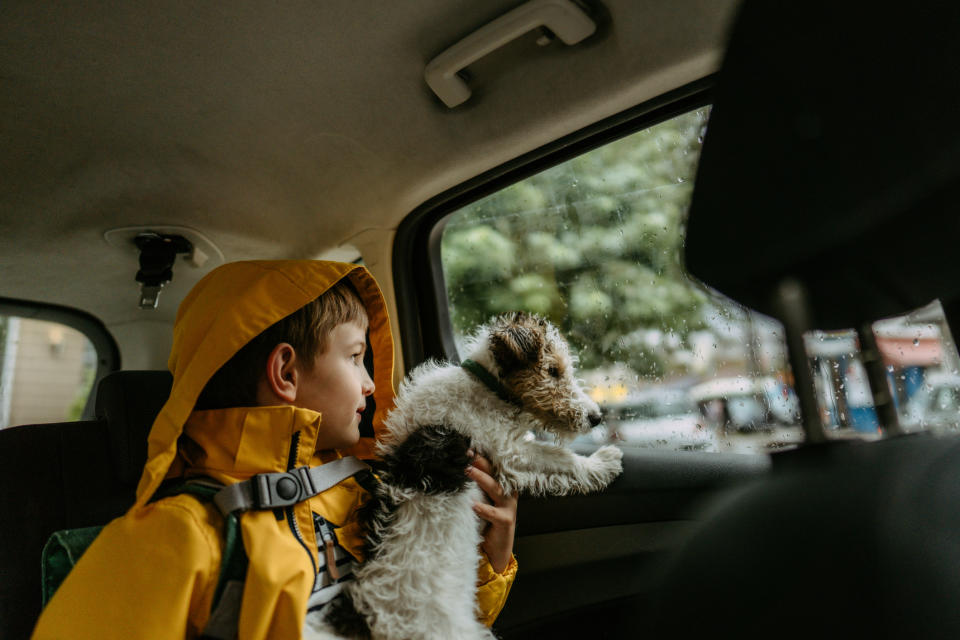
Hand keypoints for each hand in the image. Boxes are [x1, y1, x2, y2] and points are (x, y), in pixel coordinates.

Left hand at [466, 450, 516, 572]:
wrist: (497, 549)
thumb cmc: (486, 523)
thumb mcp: (480, 502)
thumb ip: (474, 489)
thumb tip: (457, 473)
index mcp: (501, 486)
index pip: (491, 468)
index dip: (480, 458)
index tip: (466, 448)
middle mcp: (507, 493)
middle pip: (495, 473)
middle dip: (480, 463)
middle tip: (467, 454)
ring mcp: (508, 506)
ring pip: (495, 488)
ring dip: (481, 478)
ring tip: (468, 471)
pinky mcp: (506, 521)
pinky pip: (493, 513)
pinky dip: (483, 508)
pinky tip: (473, 505)